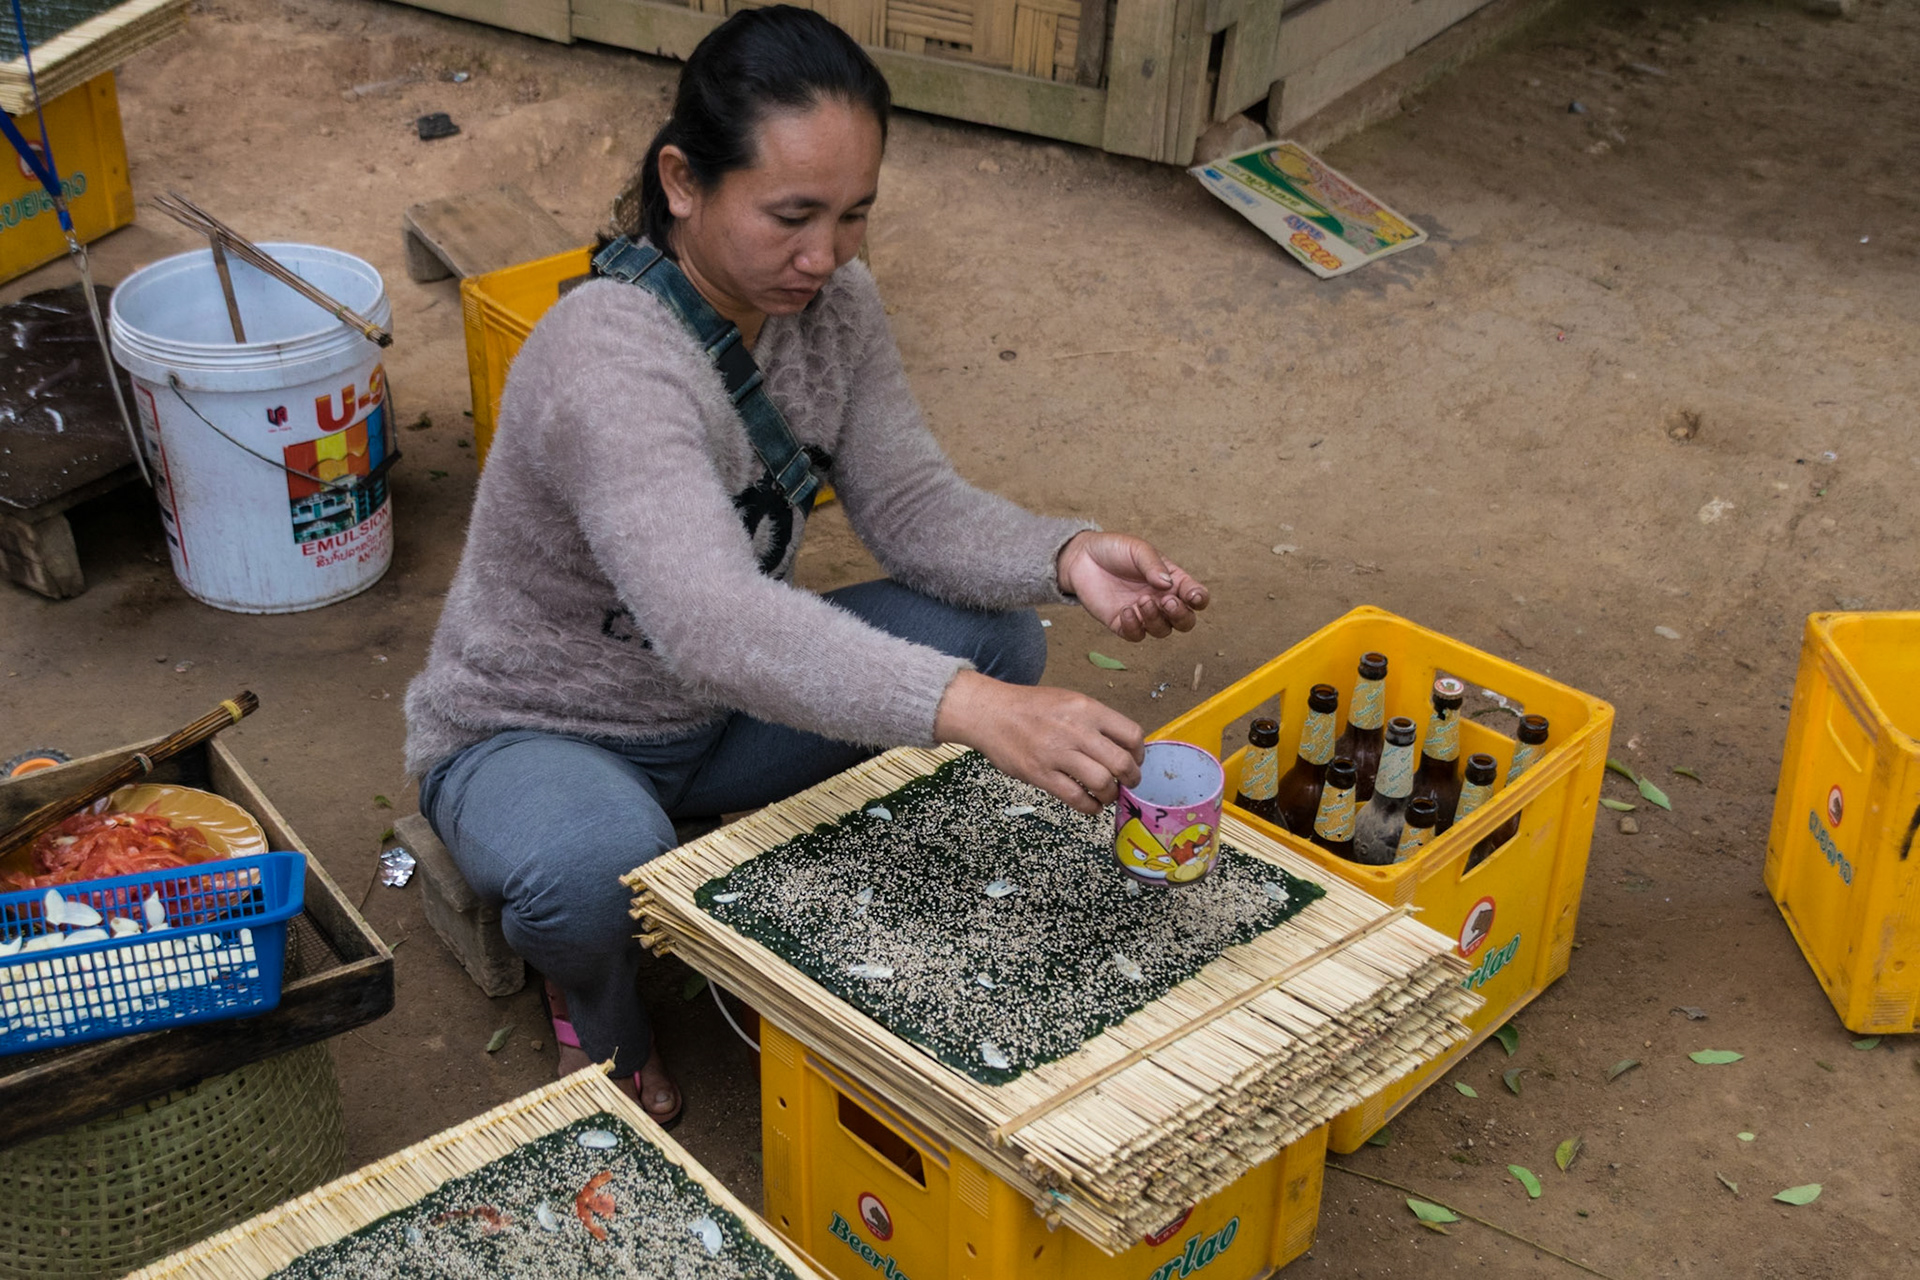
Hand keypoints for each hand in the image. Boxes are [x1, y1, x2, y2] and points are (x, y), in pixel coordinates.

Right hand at [934, 671, 1143, 813]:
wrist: (990, 713)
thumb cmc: (1030, 707)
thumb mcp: (1069, 701)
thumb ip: (1095, 721)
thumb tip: (1122, 747)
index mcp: (1087, 709)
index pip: (1131, 734)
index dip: (1139, 754)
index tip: (1134, 761)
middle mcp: (1076, 730)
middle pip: (1121, 762)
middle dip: (1131, 779)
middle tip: (1127, 783)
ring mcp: (1057, 753)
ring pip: (1102, 783)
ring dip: (1110, 794)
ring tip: (1107, 795)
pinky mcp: (1040, 774)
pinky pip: (1075, 798)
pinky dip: (1090, 807)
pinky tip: (1091, 805)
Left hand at [1056, 532, 1208, 641]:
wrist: (1082, 558)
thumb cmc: (1114, 550)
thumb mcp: (1137, 550)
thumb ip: (1153, 565)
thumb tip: (1168, 584)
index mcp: (1172, 581)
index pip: (1195, 596)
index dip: (1199, 599)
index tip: (1191, 596)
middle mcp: (1160, 600)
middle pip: (1184, 621)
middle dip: (1181, 616)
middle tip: (1166, 602)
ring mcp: (1142, 614)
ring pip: (1162, 631)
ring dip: (1156, 620)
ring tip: (1141, 601)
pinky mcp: (1122, 624)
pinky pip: (1136, 635)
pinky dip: (1134, 627)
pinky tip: (1125, 610)